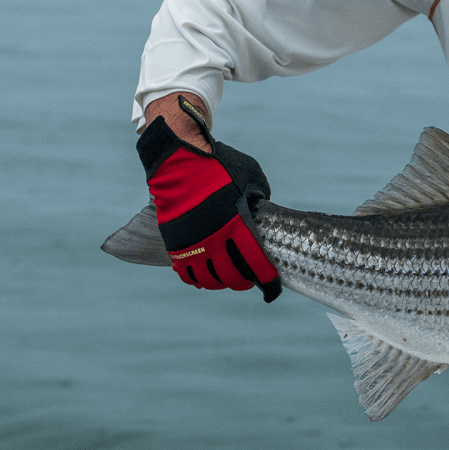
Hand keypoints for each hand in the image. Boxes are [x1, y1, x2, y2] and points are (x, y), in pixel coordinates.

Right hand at [138, 95, 280, 301]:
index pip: (257, 264)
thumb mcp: (252, 178)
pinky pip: (187, 274)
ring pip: (210, 279)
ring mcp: (193, 244)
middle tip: (251, 279)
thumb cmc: (220, 165)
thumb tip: (262, 215)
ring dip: (222, 282)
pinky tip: (206, 274)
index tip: (273, 289)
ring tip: (229, 277)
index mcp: (238, 224)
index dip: (268, 282)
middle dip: (245, 282)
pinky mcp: (175, 244)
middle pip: (233, 277)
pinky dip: (199, 278)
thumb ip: (259, 201)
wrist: (178, 159)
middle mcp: (215, 240)